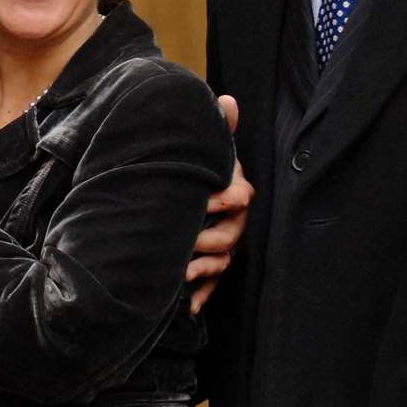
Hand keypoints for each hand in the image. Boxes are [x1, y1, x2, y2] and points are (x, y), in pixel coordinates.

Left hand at [188, 94, 251, 314]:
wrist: (167, 191)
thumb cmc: (186, 169)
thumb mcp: (199, 150)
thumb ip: (217, 128)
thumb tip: (230, 99)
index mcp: (228, 191)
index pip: (239, 196)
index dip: (225, 199)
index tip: (204, 201)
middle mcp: (230, 219)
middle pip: (231, 235)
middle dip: (210, 239)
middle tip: (186, 241)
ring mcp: (220, 245)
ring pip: (222, 261)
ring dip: (205, 269)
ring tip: (181, 273)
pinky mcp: (207, 266)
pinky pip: (211, 286)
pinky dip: (201, 297)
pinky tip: (190, 308)